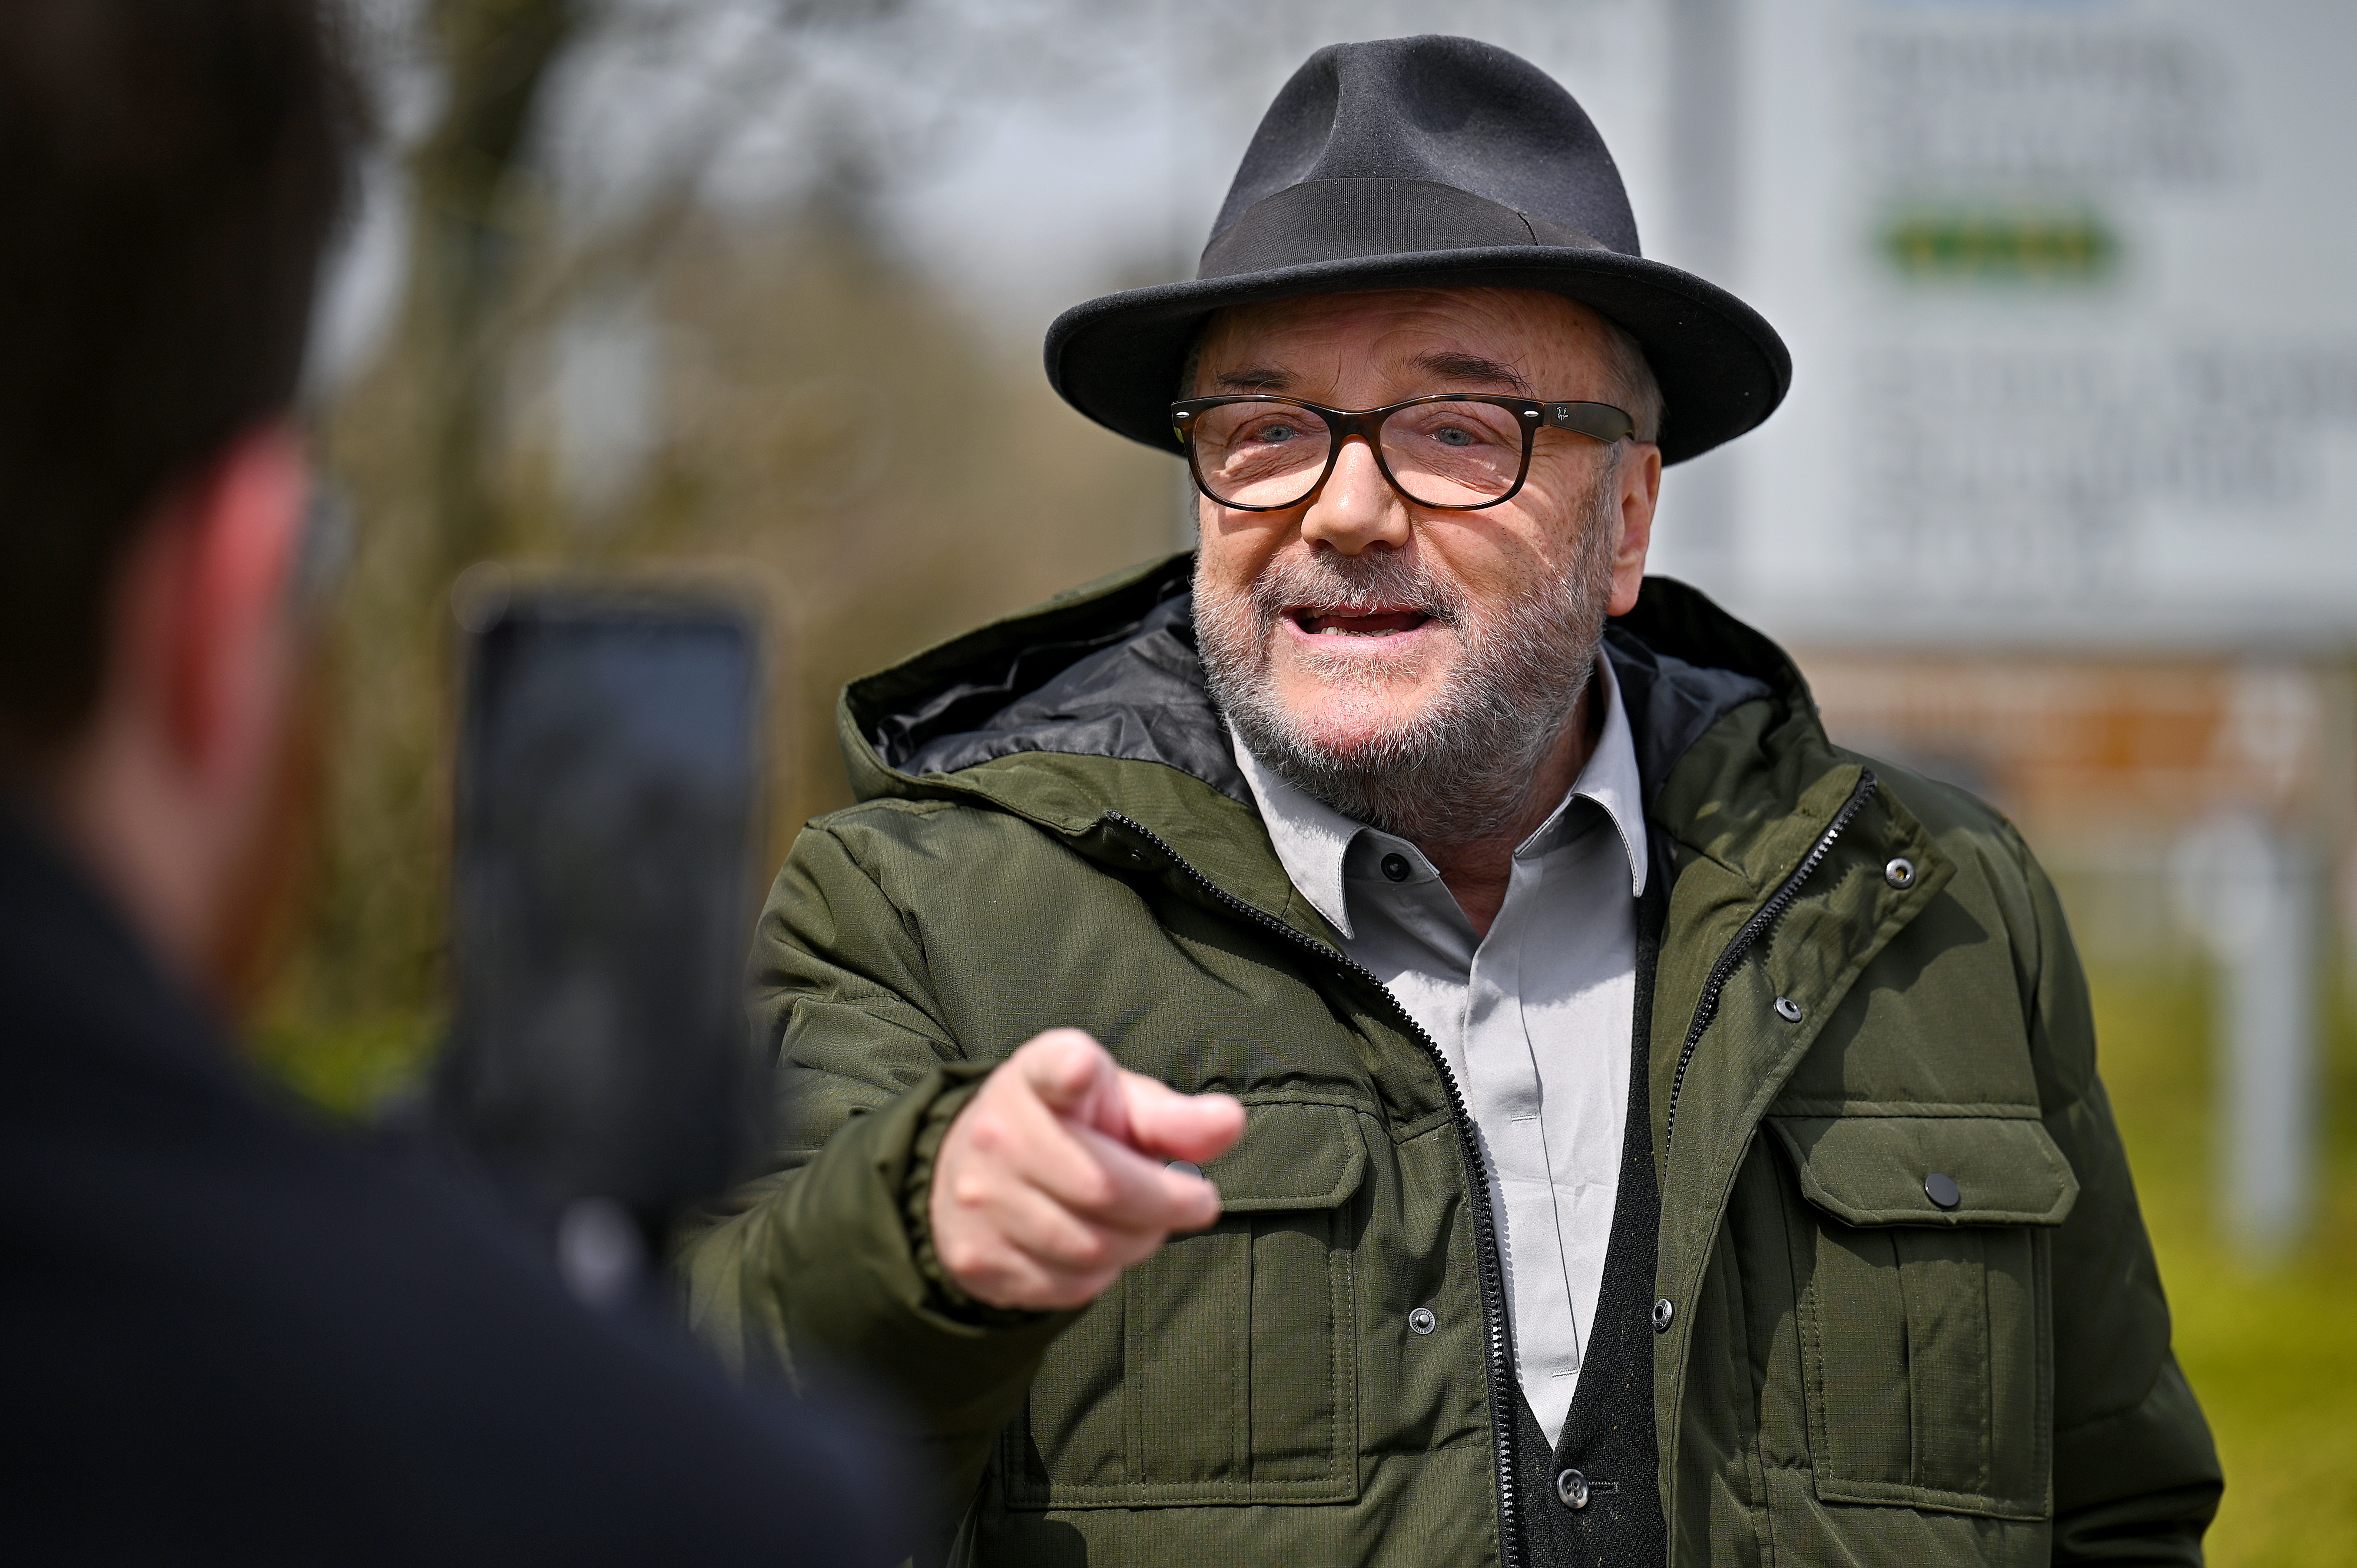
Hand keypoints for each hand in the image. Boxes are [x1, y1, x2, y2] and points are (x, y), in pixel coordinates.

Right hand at [928, 1029, 1245, 1311]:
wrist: (980, 1173)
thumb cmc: (1073, 1128)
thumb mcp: (1120, 1105)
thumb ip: (1174, 1117)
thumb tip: (1231, 1122)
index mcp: (1036, 1077)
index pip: (1048, 1068)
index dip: (1070, 1071)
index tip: (1083, 1069)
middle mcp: (995, 1133)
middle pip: (1103, 1186)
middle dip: (1167, 1204)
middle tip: (1195, 1200)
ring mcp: (978, 1200)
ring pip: (1090, 1247)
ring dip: (1138, 1243)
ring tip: (1144, 1222)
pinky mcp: (977, 1258)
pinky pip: (1068, 1286)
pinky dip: (1102, 1274)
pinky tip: (1101, 1245)